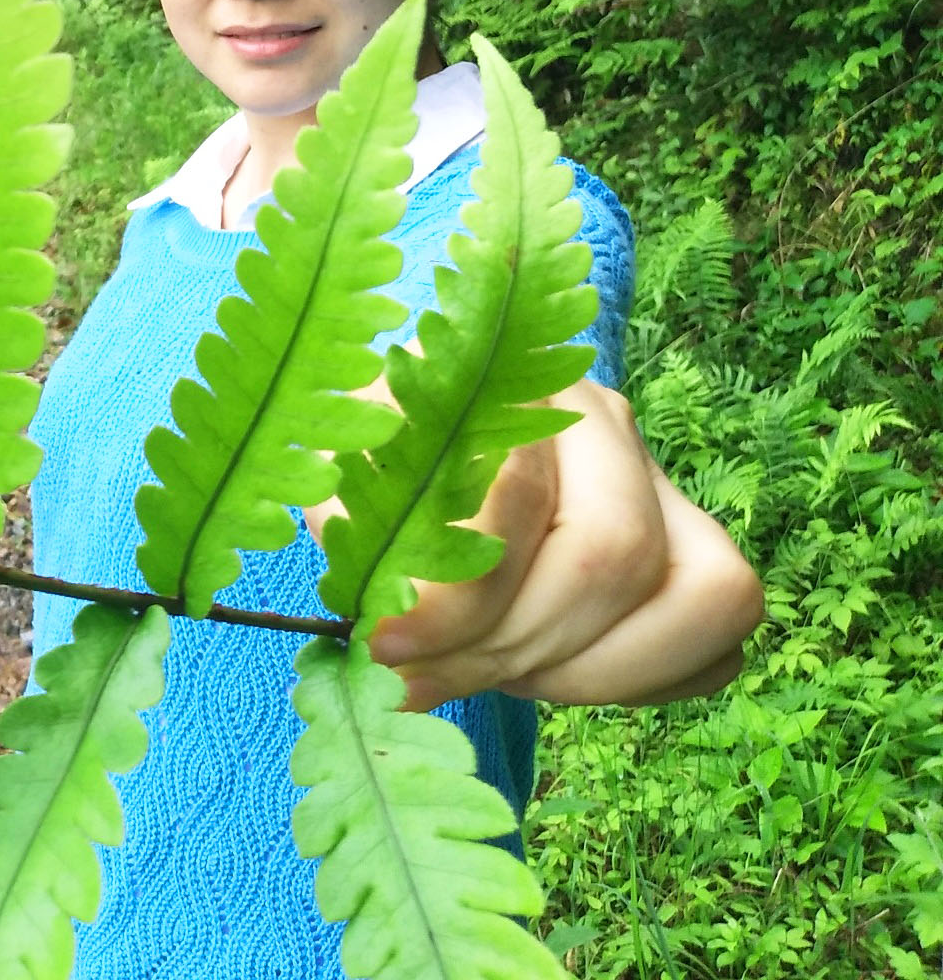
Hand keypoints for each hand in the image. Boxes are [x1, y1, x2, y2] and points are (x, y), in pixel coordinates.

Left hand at [304, 377, 765, 711]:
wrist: (414, 465)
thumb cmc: (373, 478)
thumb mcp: (345, 495)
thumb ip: (368, 547)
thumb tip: (397, 639)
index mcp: (513, 383)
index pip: (520, 491)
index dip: (457, 592)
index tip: (388, 643)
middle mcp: (606, 422)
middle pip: (618, 551)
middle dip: (518, 641)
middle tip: (434, 673)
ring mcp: (666, 487)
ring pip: (706, 593)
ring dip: (586, 668)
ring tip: (495, 673)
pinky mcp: (700, 555)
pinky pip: (721, 641)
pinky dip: (641, 681)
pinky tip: (552, 673)